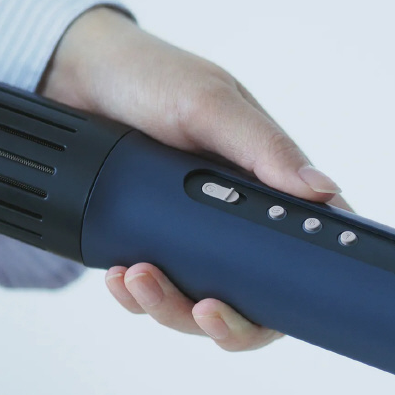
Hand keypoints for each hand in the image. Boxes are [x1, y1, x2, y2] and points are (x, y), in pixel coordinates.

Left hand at [39, 6, 348, 350]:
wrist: (71, 75)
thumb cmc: (152, 75)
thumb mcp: (209, 104)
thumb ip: (264, 147)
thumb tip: (324, 190)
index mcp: (266, 183)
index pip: (308, 245)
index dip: (309, 285)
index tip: (288, 306)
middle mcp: (235, 217)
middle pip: (255, 298)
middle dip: (229, 320)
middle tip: (206, 310)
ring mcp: (192, 237)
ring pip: (198, 305)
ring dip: (170, 306)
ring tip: (138, 277)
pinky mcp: (150, 245)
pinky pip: (151, 293)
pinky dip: (135, 295)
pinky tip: (119, 276)